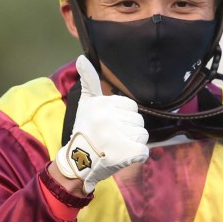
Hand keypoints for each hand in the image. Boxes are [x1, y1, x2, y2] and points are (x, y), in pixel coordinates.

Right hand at [54, 56, 148, 193]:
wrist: (78, 162)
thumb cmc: (86, 131)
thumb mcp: (85, 104)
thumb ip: (89, 81)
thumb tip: (82, 58)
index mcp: (101, 105)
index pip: (132, 107)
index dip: (124, 118)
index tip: (109, 126)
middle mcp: (108, 119)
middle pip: (138, 121)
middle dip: (128, 131)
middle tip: (111, 139)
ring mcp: (117, 137)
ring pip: (142, 135)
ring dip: (132, 143)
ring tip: (115, 147)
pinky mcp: (126, 153)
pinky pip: (144, 151)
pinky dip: (136, 156)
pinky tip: (121, 157)